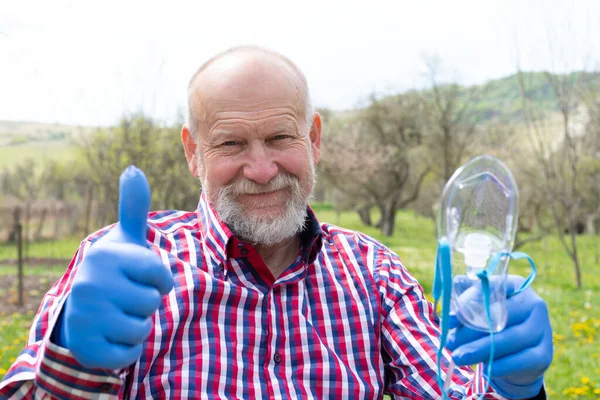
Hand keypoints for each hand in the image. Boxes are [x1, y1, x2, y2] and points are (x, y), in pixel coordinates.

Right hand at [55, 166, 173, 369]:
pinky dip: (128, 349)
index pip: (160, 275)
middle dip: (147, 303)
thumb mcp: (125, 241)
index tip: (145, 278)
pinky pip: (130, 354)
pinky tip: (112, 335)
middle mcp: (90, 284)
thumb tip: (133, 169)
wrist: (80, 311)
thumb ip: (133, 208)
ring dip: (139, 325)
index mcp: (106, 257)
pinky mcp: (86, 347)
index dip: (159, 280)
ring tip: (120, 314)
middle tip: (127, 297)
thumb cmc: (114, 272)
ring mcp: (85, 317)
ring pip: (143, 328)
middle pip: (152, 302)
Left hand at [445, 275, 552, 398]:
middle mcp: (534, 304)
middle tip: (449, 342)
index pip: (493, 289)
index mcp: (516, 286)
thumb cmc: (493, 322)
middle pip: (500, 316)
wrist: (518, 353)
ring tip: (458, 357)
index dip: (469, 302)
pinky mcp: (544, 353)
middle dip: (470, 331)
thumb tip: (449, 301)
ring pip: (509, 339)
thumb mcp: (479, 307)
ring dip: (480, 350)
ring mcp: (543, 329)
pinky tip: (485, 370)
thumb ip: (465, 299)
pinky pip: (522, 360)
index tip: (449, 318)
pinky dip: (501, 365)